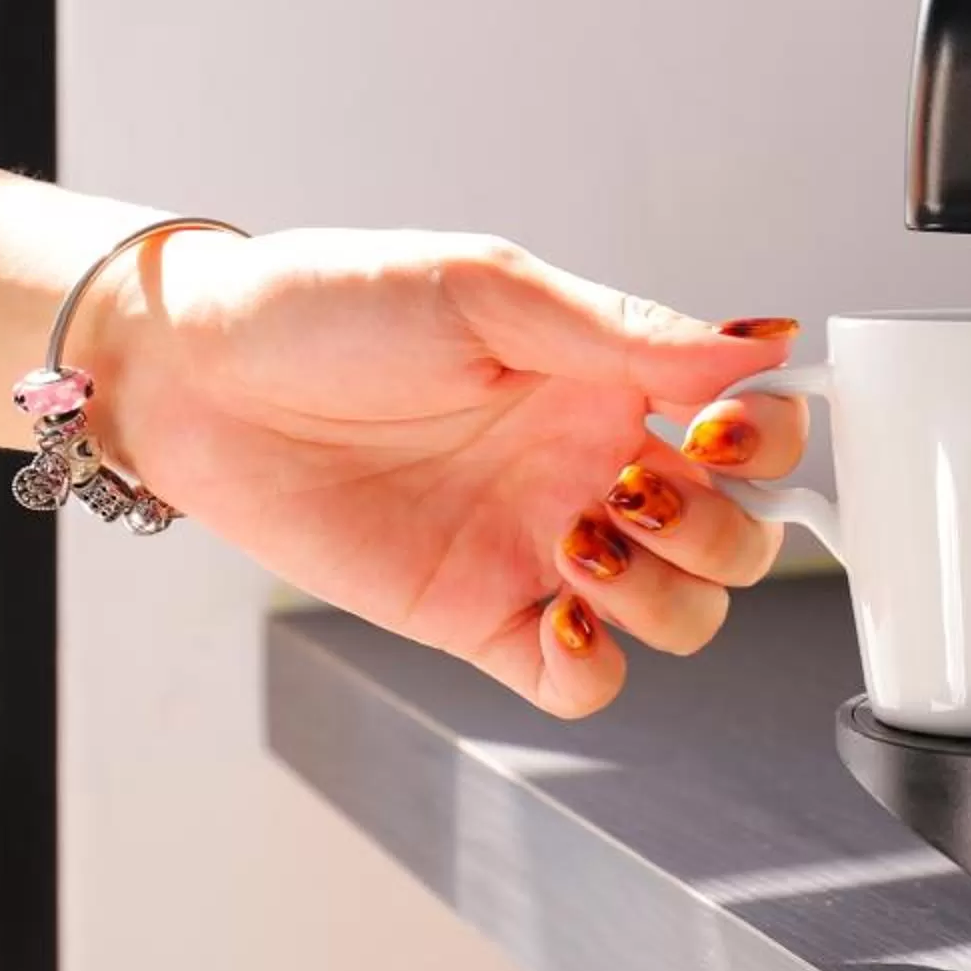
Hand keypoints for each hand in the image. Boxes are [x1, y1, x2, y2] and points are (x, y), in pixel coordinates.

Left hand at [87, 227, 810, 716]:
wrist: (199, 379)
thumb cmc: (329, 305)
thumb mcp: (486, 287)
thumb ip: (625, 326)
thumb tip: (761, 339)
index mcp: (613, 381)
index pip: (757, 426)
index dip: (770, 439)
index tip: (716, 427)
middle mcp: (595, 469)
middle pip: (742, 540)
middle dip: (722, 531)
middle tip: (634, 487)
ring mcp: (545, 552)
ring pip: (685, 618)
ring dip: (666, 594)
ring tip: (580, 540)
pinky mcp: (481, 622)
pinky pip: (584, 683)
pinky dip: (597, 665)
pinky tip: (556, 609)